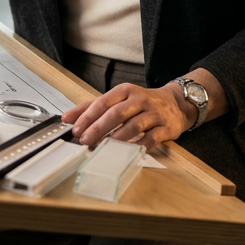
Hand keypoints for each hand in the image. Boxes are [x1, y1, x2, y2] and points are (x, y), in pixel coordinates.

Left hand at [61, 82, 196, 150]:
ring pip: (133, 126)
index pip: (103, 102)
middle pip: (116, 113)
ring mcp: (154, 113)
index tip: (75, 129)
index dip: (88, 116)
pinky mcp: (166, 127)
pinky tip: (128, 153)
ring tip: (103, 148)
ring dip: (116, 138)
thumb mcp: (118, 99)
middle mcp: (140, 99)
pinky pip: (151, 138)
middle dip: (98, 128)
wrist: (176, 103)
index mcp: (125, 91)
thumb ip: (92, 107)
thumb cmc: (141, 103)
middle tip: (85, 141)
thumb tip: (67, 118)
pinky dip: (139, 146)